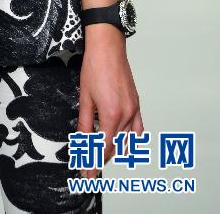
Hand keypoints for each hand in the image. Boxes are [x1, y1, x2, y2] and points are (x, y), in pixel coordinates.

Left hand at [77, 25, 142, 177]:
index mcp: (111, 114)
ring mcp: (133, 109)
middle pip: (114, 147)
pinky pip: (138, 129)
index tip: (86, 173)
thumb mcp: (84, 97)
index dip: (93, 163)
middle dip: (101, 158)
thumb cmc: (95, 67)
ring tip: (99, 153)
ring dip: (114, 149)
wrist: (108, 47)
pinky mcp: (136, 104)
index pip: (103, 148)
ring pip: (126, 141)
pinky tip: (122, 143)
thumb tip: (81, 140)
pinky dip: (130, 139)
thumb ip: (84, 122)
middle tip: (88, 167)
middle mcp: (126, 115)